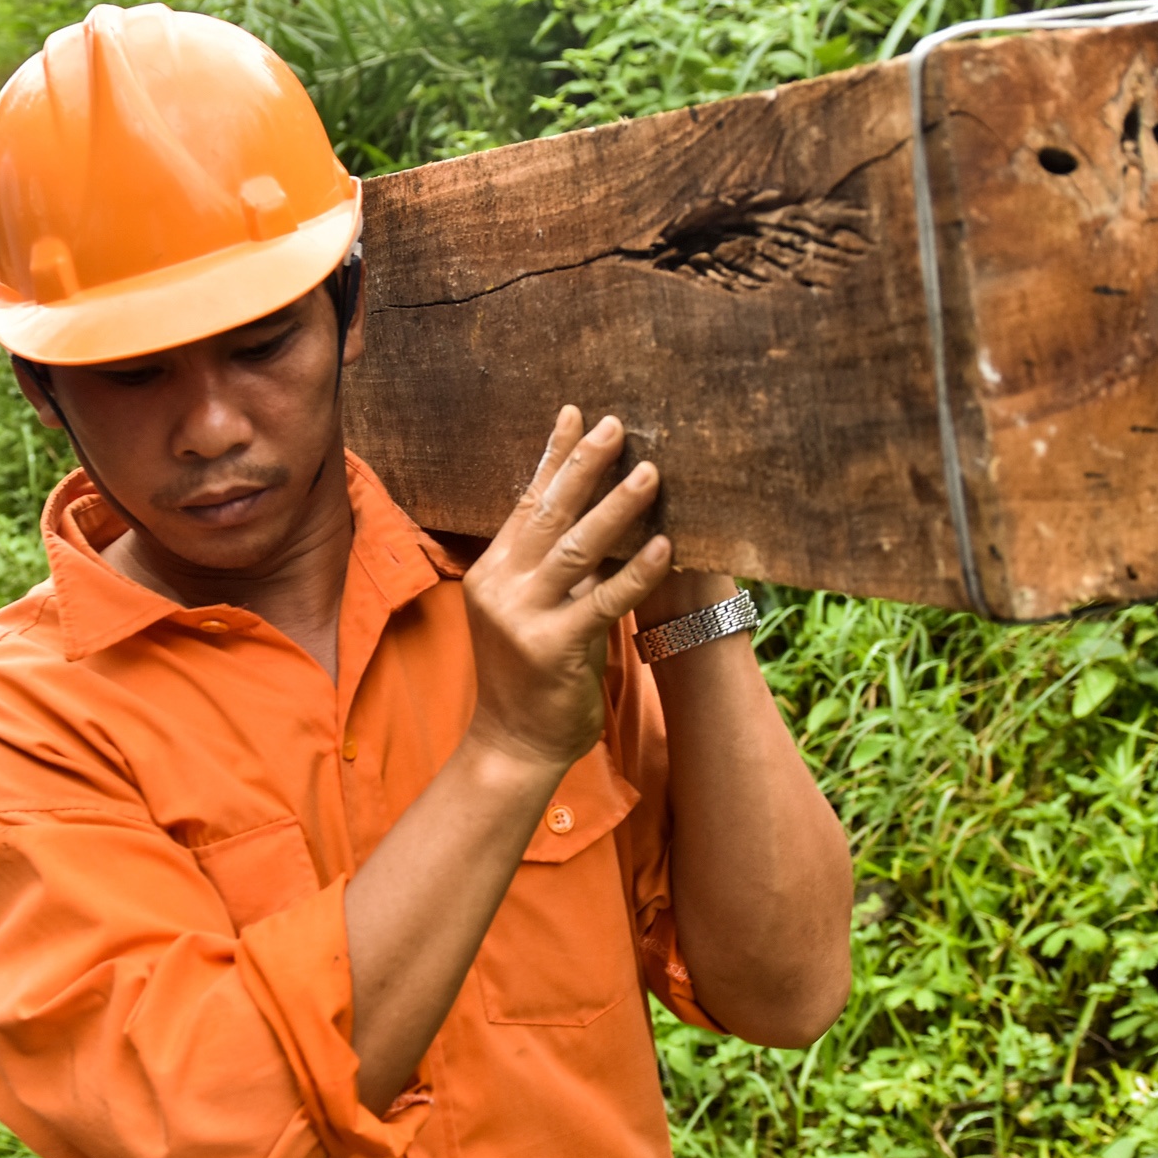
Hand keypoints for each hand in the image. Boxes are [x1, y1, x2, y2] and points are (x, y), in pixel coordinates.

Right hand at [461, 407, 670, 770]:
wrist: (515, 743)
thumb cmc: (532, 674)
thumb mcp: (531, 609)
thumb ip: (550, 566)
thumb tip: (593, 512)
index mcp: (492, 571)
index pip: (525, 501)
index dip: (551, 456)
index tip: (575, 413)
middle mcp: (500, 587)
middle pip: (547, 512)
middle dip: (583, 464)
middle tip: (617, 425)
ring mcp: (523, 617)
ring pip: (576, 548)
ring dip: (615, 506)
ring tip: (649, 471)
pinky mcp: (554, 647)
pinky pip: (603, 600)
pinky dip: (636, 571)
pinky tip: (665, 545)